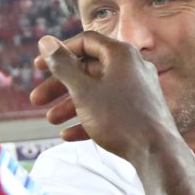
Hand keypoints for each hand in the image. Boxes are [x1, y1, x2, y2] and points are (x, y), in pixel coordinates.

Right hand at [30, 31, 178, 160]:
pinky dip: (89, 118)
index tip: (38, 66)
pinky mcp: (141, 110)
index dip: (59, 51)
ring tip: (50, 119)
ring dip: (71, 104)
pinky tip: (68, 135)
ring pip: (98, 91)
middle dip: (61, 85)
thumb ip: (63, 65)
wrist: (157, 153)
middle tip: (36, 99)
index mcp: (122, 55)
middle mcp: (133, 67)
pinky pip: (111, 109)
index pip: (86, 41)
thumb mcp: (83, 91)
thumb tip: (45, 41)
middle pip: (90, 69)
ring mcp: (139, 89)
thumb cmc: (120, 119)